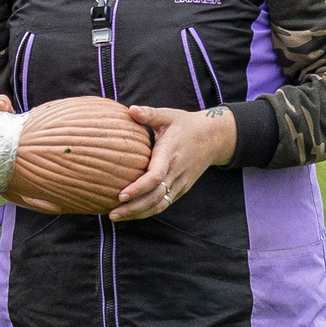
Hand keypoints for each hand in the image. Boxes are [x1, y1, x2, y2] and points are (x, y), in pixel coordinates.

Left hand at [111, 104, 236, 219]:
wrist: (213, 137)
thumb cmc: (184, 124)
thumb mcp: (167, 116)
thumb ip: (149, 114)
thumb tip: (130, 109)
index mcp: (170, 154)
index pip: (155, 177)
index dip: (138, 188)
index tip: (120, 195)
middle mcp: (176, 172)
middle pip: (155, 197)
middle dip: (133, 208)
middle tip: (112, 214)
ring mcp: (180, 183)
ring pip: (159, 204)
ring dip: (138, 213)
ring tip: (117, 216)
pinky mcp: (181, 189)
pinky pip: (163, 204)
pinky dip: (147, 211)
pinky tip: (131, 213)